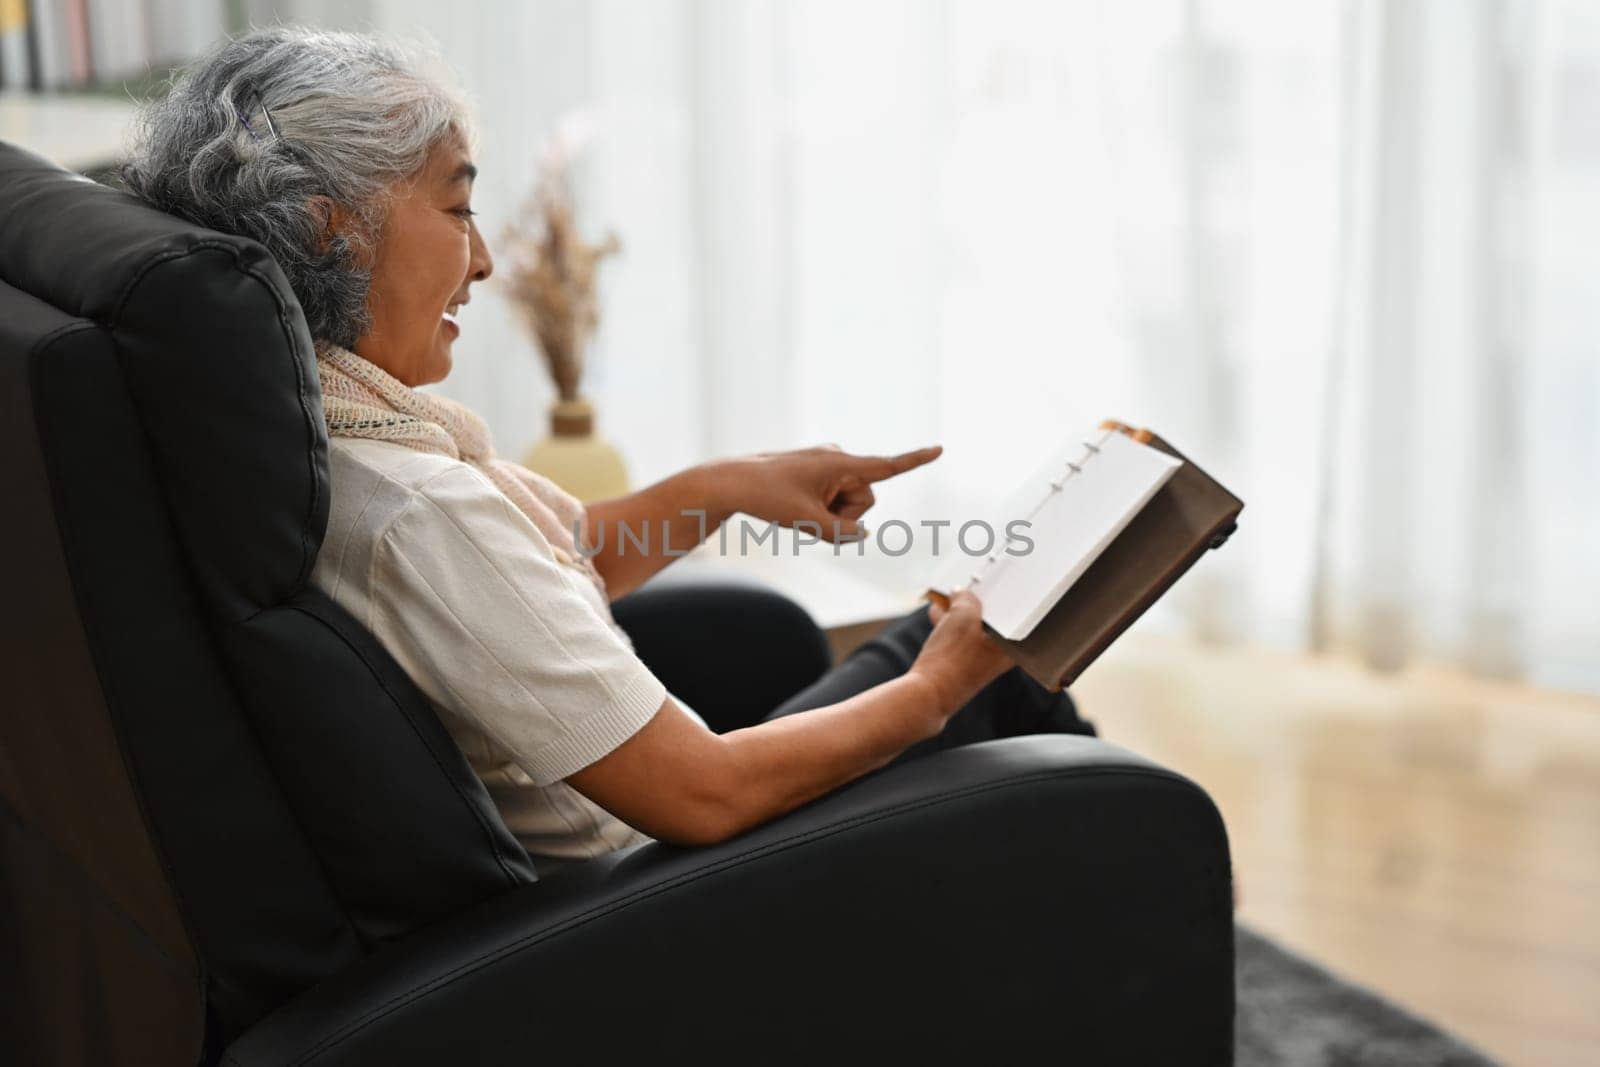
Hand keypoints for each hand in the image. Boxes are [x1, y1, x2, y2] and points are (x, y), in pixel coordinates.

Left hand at [725, 443, 942, 541]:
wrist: (731, 483)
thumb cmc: (767, 498)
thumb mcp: (808, 522)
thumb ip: (842, 533)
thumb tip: (861, 534)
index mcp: (840, 463)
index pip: (887, 466)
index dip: (916, 460)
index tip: (940, 449)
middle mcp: (837, 458)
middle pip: (865, 500)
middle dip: (845, 515)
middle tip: (808, 515)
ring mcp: (825, 465)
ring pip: (847, 503)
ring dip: (829, 514)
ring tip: (796, 508)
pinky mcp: (814, 472)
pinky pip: (831, 498)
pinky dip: (819, 508)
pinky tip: (793, 504)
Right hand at [909, 589, 1013, 716]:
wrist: (928, 694)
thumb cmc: (953, 658)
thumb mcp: (963, 615)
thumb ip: (966, 598)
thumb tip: (961, 593)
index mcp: (1013, 647)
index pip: (1015, 613)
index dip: (1002, 593)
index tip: (993, 579)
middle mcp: (1001, 657)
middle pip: (992, 619)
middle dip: (977, 601)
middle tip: (968, 585)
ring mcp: (981, 663)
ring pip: (973, 628)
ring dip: (959, 611)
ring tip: (945, 597)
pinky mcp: (963, 667)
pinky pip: (960, 639)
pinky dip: (950, 625)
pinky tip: (936, 613)